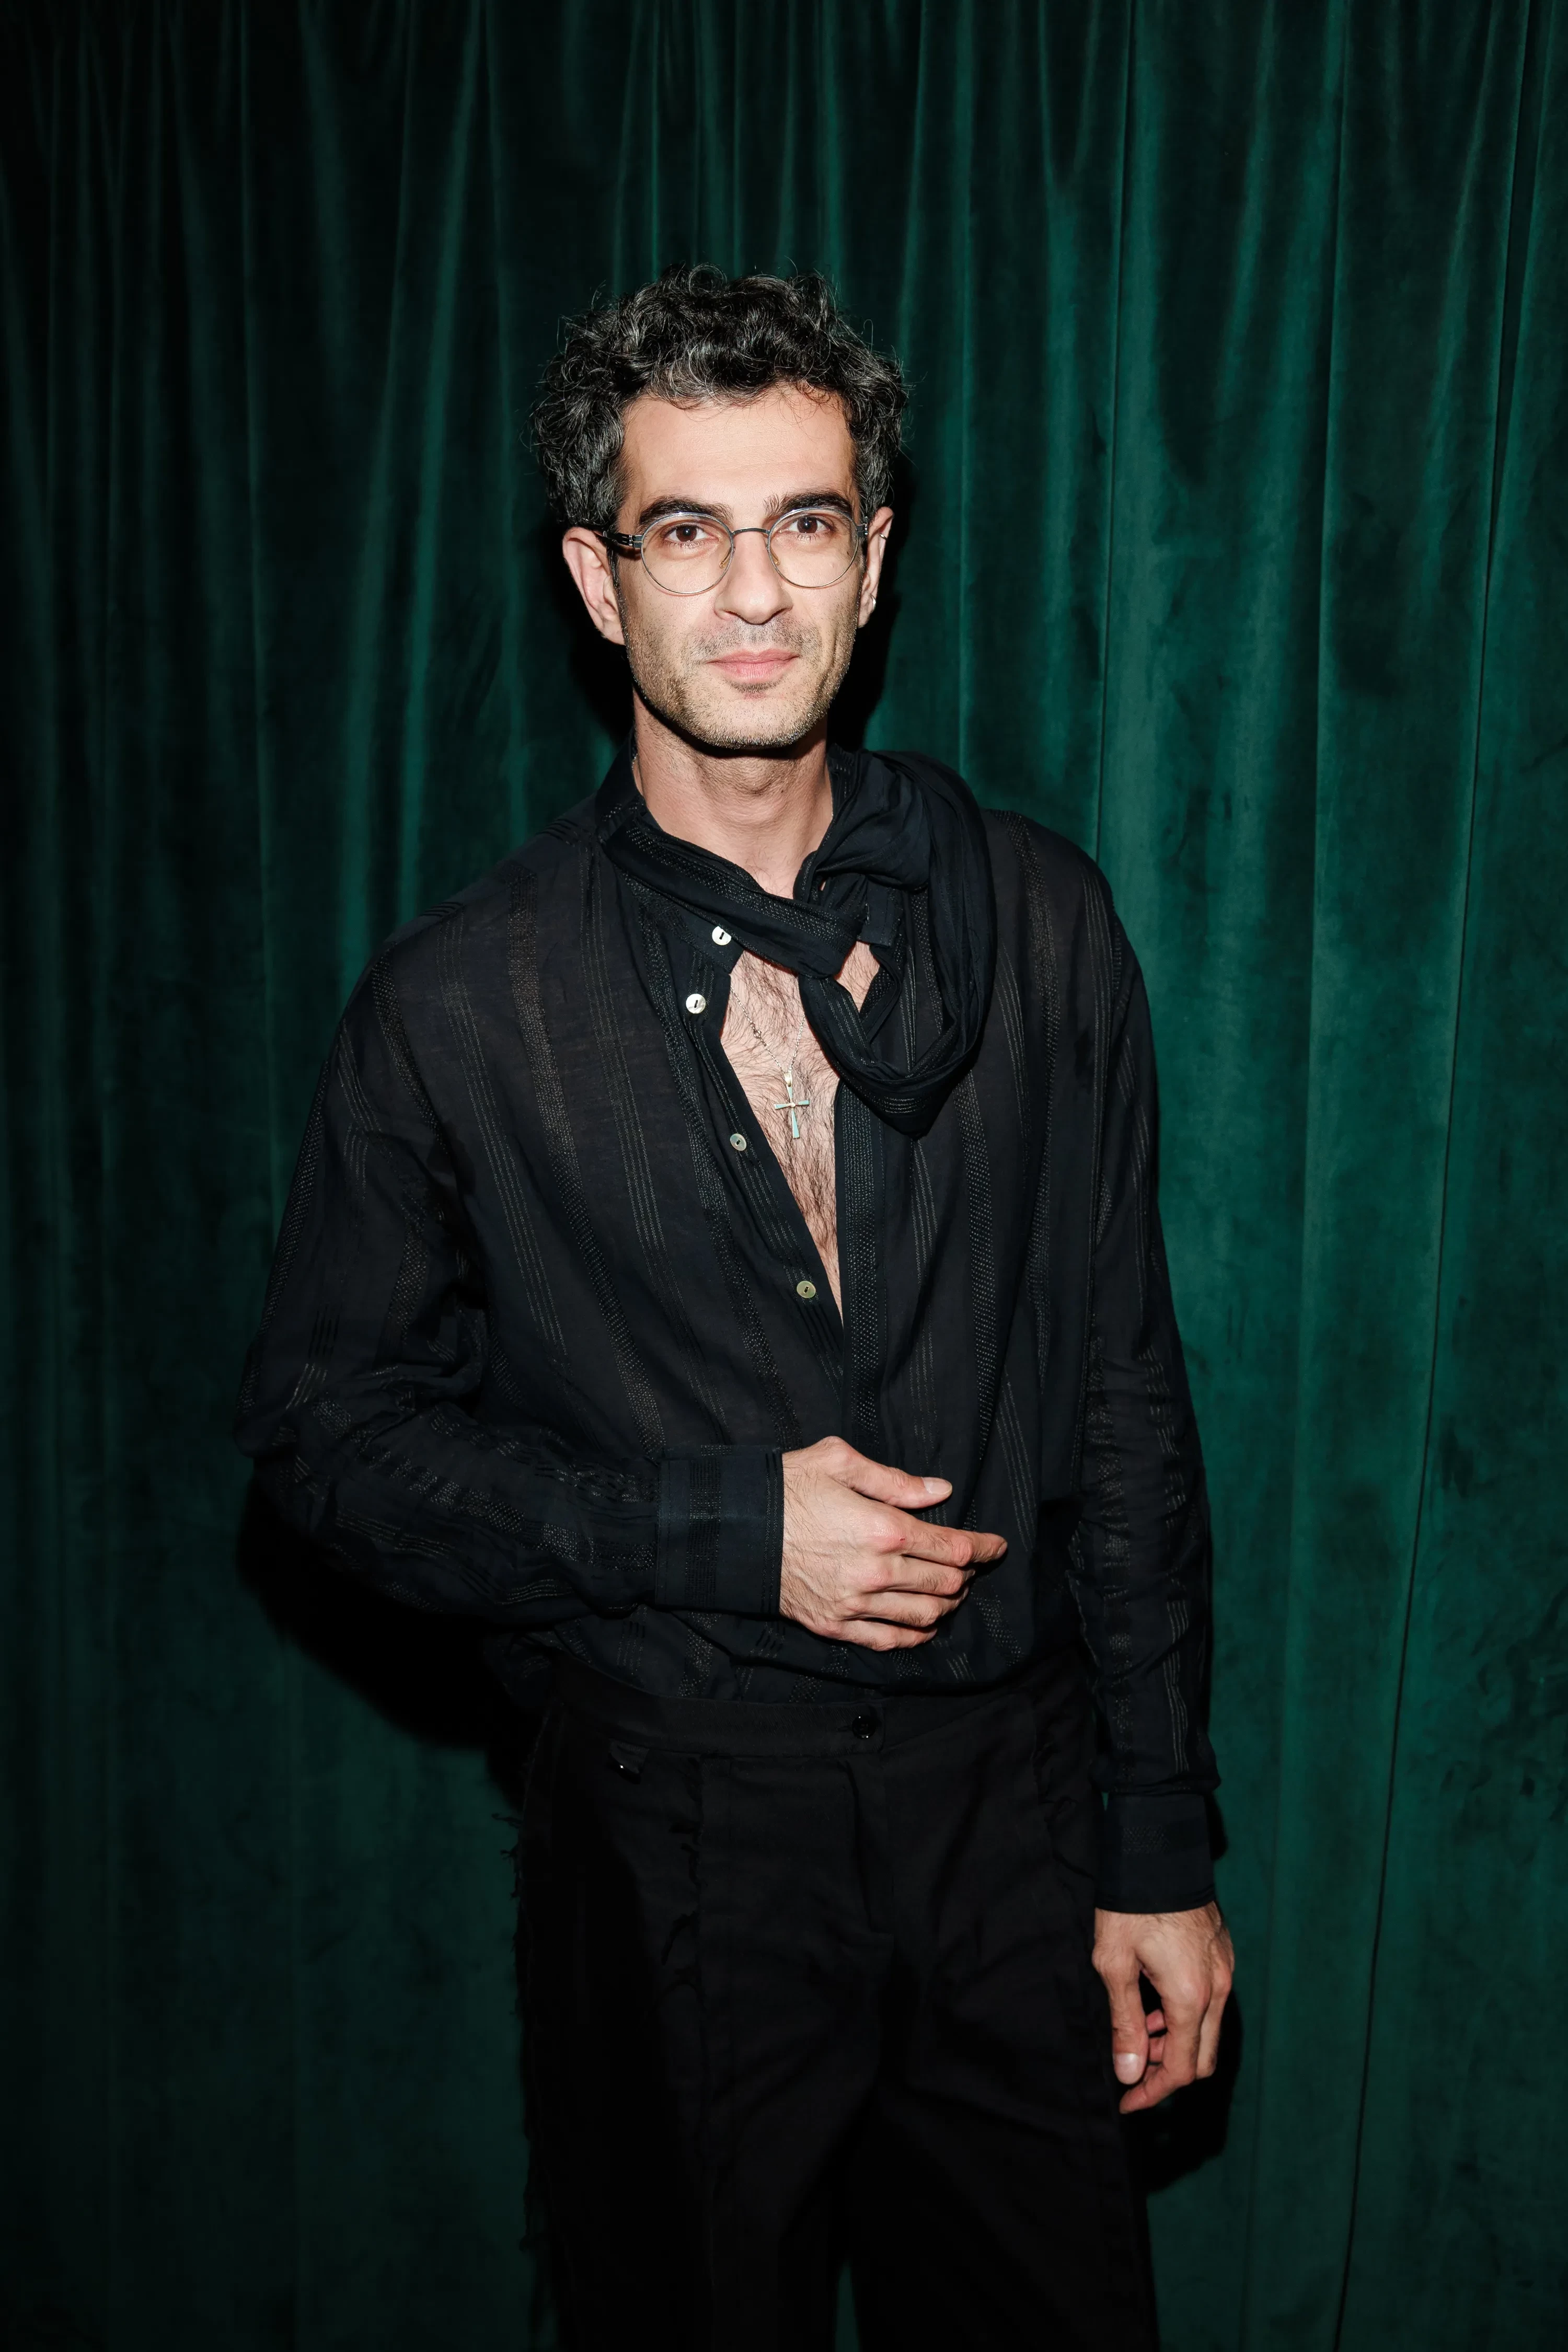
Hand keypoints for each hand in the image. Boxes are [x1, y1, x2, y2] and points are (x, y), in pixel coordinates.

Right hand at [779, 1436, 1006, 1651]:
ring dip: (948, 1605)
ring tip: (953, 1592)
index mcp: (884, 1528)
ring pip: (924, 1616)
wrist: (732, 1529)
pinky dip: (916, 1636)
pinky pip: (889, 1641)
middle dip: (967, 1574)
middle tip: (972, 1564)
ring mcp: (855, 1604)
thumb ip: (896, 1480)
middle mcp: (876, 1572)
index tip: (996, 1546)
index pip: (953, 1547)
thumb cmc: (785, 1487)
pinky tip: (925, 1626)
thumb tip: (940, 1492)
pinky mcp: (835, 1624)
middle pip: (945, 1583)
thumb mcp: (839, 1462)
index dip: (983, 1548)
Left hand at [1092, 1901, 1233, 2112]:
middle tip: (1132, 2066)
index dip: (1153, 2092)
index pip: (1180, 2069)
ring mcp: (1225, 1972)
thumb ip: (1125, 2022)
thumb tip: (1129, 2072)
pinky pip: (1211, 2004)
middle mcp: (1217, 1990)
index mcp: (1190, 1997)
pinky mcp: (1223, 1956)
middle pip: (1201, 2059)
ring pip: (1208, 2032)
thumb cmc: (1130, 1906)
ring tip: (1140, 2031)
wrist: (1159, 1852)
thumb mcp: (1114, 1965)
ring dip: (1176, 2044)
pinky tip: (1157, 2003)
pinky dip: (1186, 2017)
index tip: (1127, 2101)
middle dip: (1167, 2072)